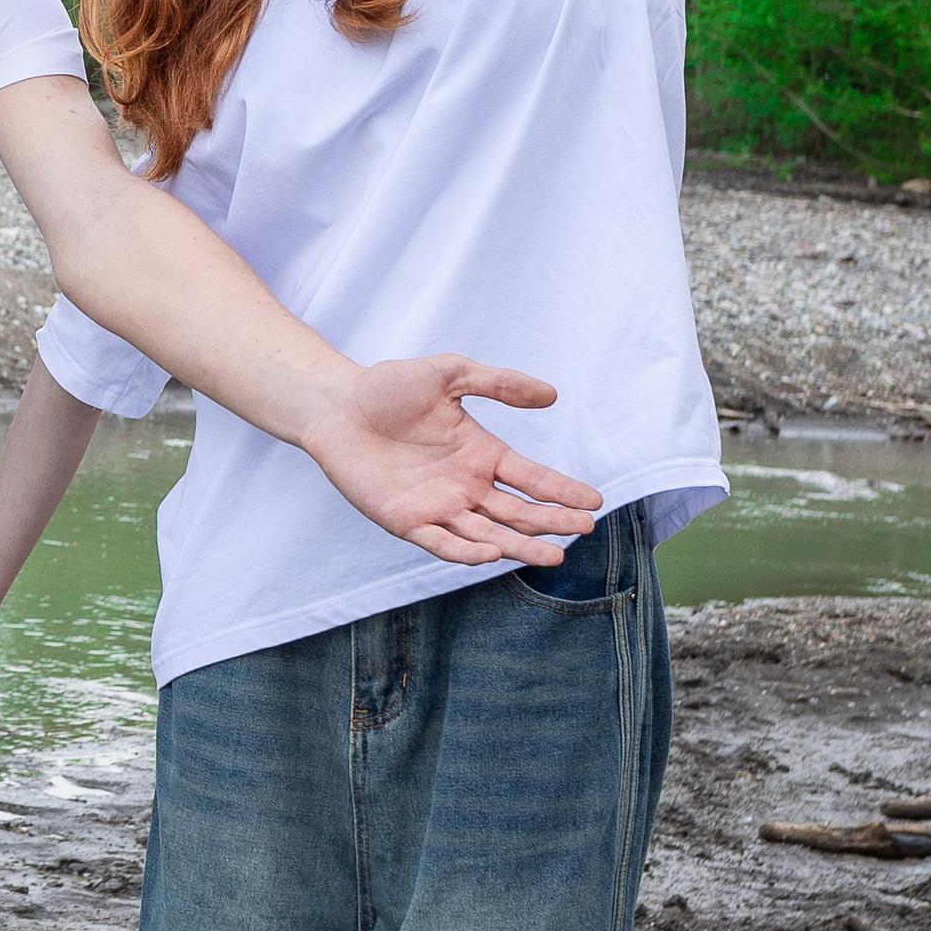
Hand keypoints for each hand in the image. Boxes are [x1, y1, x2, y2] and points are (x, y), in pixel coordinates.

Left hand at [299, 361, 600, 566]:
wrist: (335, 404)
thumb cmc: (388, 387)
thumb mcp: (449, 375)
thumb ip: (498, 383)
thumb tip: (551, 394)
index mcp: (481, 454)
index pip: (531, 478)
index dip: (562, 491)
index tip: (595, 502)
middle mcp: (465, 486)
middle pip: (518, 512)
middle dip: (552, 522)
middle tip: (584, 529)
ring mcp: (437, 506)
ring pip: (488, 533)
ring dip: (520, 546)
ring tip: (554, 556)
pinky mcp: (406, 521)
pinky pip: (441, 542)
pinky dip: (466, 551)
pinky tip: (492, 552)